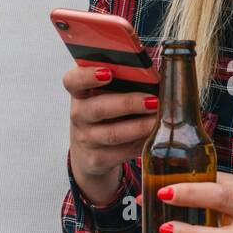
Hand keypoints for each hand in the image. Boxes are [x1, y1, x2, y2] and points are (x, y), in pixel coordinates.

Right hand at [64, 65, 156, 200]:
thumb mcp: (107, 96)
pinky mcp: (97, 159)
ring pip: (113, 134)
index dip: (87, 76)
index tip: (108, 73)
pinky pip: (122, 151)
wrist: (90, 152)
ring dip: (140, 126)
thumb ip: (123, 81)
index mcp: (80, 92)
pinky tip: (154, 136)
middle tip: (153, 101)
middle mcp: (79, 115)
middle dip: (129, 104)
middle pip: (99, 108)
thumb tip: (153, 73)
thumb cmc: (106, 114)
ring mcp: (86, 139)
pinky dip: (141, 143)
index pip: (73, 81)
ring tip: (159, 119)